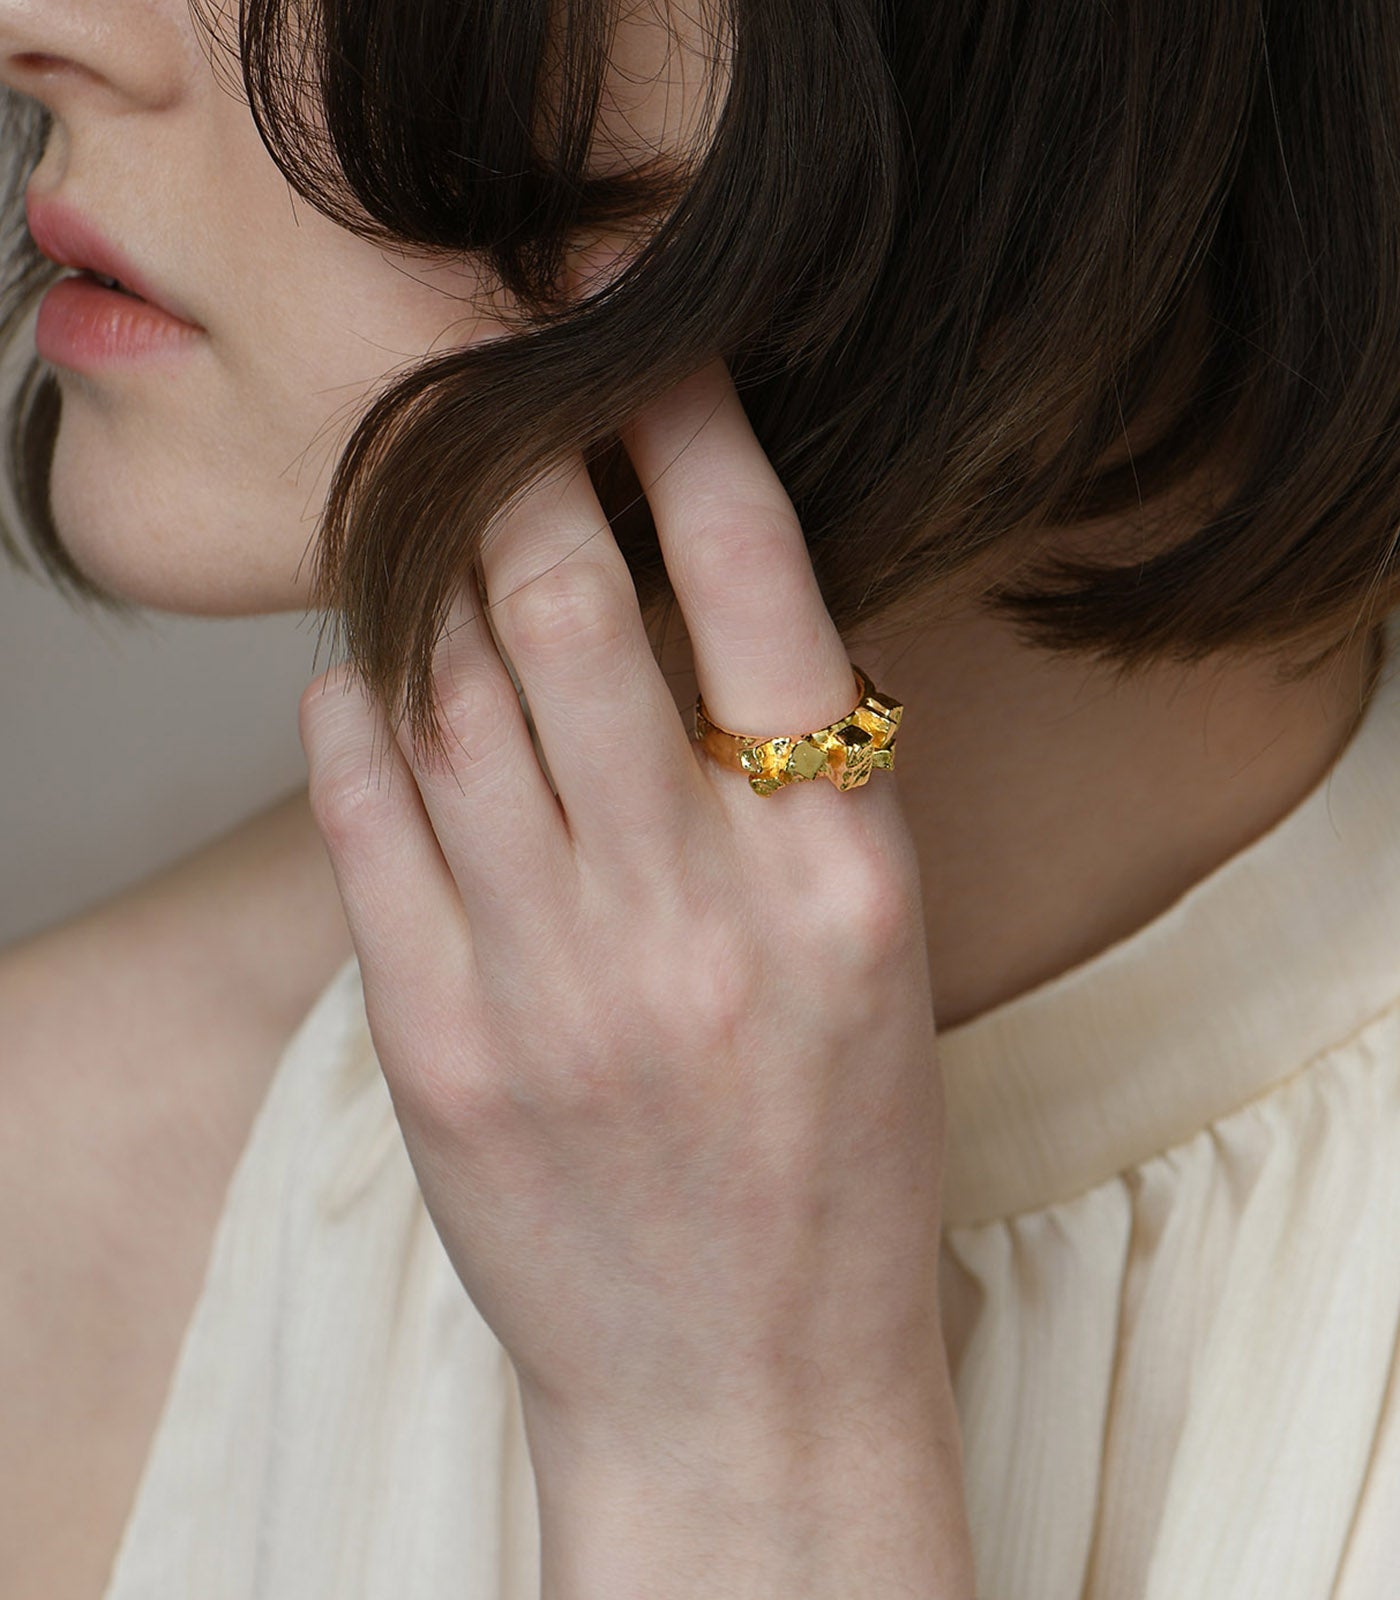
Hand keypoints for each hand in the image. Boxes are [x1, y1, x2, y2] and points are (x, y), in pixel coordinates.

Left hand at [299, 359, 974, 1598]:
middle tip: (491, 379)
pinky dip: (353, 706)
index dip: (688, 434)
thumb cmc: (833, 1165)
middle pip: (566, 608)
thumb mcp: (876, 956)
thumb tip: (694, 599)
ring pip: (444, 690)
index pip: (759, 590)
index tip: (643, 345)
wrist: (743, 1382)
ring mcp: (551, 983)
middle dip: (518, 459)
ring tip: (420, 503)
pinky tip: (362, 660)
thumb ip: (795, 785)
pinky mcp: (438, 1046)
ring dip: (421, 568)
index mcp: (840, 882)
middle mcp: (693, 916)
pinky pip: (365, 815)